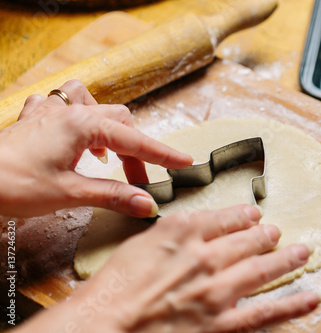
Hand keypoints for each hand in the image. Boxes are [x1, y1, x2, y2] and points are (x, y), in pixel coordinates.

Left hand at [0, 80, 192, 217]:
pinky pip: (64, 104)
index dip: (162, 154)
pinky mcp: (37, 120)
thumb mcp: (70, 193)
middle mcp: (70, 111)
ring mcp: (52, 112)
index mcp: (82, 125)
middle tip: (138, 181)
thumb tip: (147, 204)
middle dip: (135, 152)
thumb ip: (113, 195)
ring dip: (111, 129)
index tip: (185, 162)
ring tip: (109, 154)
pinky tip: (76, 133)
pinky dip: (80, 116)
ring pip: (97, 107)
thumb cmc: (12, 183)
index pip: (135, 140)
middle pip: (120, 123)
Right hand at [15, 205, 319, 332]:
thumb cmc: (112, 288)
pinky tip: (313, 296)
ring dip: (286, 259)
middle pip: (246, 241)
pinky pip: (266, 313)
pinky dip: (293, 305)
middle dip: (265, 235)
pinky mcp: (222, 324)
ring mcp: (217, 291)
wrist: (103, 326)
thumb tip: (192, 227)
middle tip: (277, 231)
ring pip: (262, 269)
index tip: (252, 214)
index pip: (222, 218)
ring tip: (303, 251)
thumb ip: (170, 232)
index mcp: (182, 232)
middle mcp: (205, 257)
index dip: (241, 216)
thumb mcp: (138, 244)